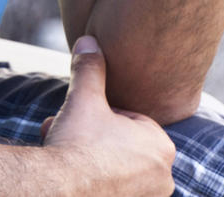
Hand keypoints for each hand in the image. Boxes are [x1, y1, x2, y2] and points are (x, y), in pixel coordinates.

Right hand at [41, 37, 175, 195]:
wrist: (59, 190)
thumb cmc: (77, 143)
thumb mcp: (83, 98)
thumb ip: (90, 68)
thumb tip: (88, 41)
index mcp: (161, 145)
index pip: (130, 121)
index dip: (101, 117)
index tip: (82, 120)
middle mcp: (164, 177)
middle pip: (123, 148)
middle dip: (95, 141)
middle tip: (71, 137)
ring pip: (118, 172)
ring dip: (95, 164)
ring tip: (68, 159)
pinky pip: (113, 190)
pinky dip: (97, 185)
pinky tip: (73, 178)